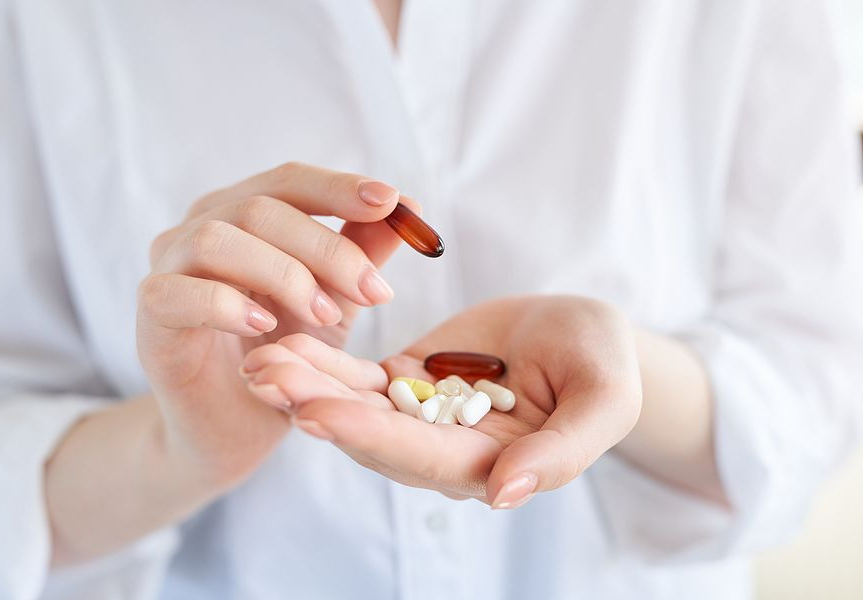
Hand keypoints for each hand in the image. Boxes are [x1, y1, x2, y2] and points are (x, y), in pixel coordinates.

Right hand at [137, 162, 408, 488]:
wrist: (235, 424)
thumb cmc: (282, 353)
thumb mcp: (335, 300)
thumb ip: (363, 252)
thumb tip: (409, 207)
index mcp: (244, 215)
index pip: (290, 181)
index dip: (338, 187)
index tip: (390, 202)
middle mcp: (201, 228)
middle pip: (261, 207)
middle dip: (327, 248)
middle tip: (374, 291)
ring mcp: (168, 268)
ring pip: (218, 238)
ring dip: (283, 274)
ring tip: (323, 315)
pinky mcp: (152, 316)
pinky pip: (178, 293)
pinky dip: (226, 304)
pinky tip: (264, 327)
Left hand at [241, 296, 641, 507]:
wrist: (583, 334)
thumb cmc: (604, 364)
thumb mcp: (605, 399)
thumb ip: (563, 452)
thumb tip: (503, 496)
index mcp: (493, 465)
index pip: (424, 458)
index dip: (371, 436)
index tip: (317, 413)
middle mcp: (446, 450)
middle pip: (374, 437)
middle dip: (319, 408)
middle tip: (265, 379)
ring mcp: (421, 417)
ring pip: (356, 407)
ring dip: (307, 385)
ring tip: (258, 360)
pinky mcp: (407, 382)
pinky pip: (359, 377)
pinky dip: (322, 363)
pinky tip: (282, 344)